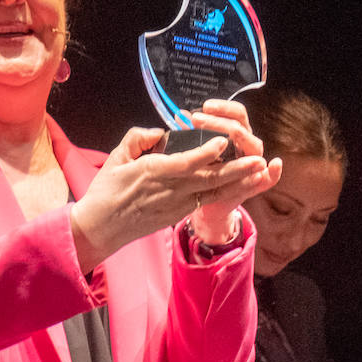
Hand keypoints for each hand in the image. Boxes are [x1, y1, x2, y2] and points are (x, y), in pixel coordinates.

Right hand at [70, 101, 281, 269]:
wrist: (101, 228)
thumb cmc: (105, 191)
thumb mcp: (116, 158)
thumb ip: (138, 139)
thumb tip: (160, 132)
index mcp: (152, 172)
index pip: (185, 162)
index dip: (206, 152)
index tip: (224, 140)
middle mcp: (169, 190)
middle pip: (208, 178)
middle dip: (237, 169)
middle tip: (260, 159)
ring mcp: (176, 204)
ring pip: (212, 191)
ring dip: (239, 182)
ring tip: (261, 172)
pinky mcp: (178, 214)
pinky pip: (206, 200)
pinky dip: (225, 192)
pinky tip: (241, 185)